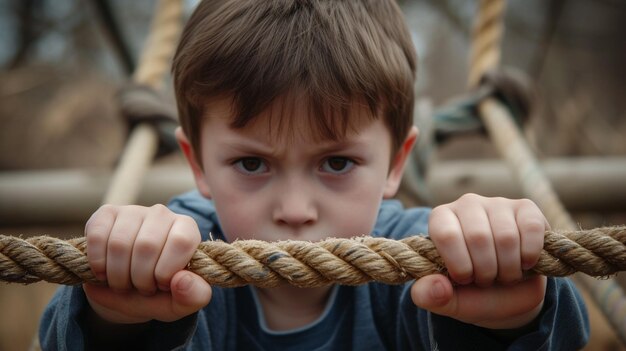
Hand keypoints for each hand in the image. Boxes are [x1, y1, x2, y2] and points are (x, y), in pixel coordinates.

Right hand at [83, 204, 211, 323]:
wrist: (126, 293)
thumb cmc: (159, 294)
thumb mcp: (182, 302)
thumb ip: (195, 295)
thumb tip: (182, 280)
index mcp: (187, 230)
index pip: (181, 241)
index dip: (166, 271)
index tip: (161, 285)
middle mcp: (162, 214)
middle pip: (147, 245)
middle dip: (140, 279)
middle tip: (141, 288)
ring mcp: (133, 211)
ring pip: (119, 243)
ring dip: (117, 275)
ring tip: (124, 283)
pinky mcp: (106, 214)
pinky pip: (97, 236)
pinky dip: (98, 263)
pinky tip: (104, 272)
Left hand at [411, 194, 547, 328]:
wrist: (510, 293)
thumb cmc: (473, 292)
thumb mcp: (448, 301)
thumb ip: (430, 296)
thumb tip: (433, 286)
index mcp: (440, 220)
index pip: (446, 234)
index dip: (459, 264)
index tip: (465, 279)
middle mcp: (467, 204)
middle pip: (478, 237)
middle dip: (486, 271)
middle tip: (486, 280)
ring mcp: (497, 203)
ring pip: (506, 236)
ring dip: (509, 268)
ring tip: (504, 275)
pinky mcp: (526, 208)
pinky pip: (531, 228)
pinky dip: (529, 255)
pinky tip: (524, 263)